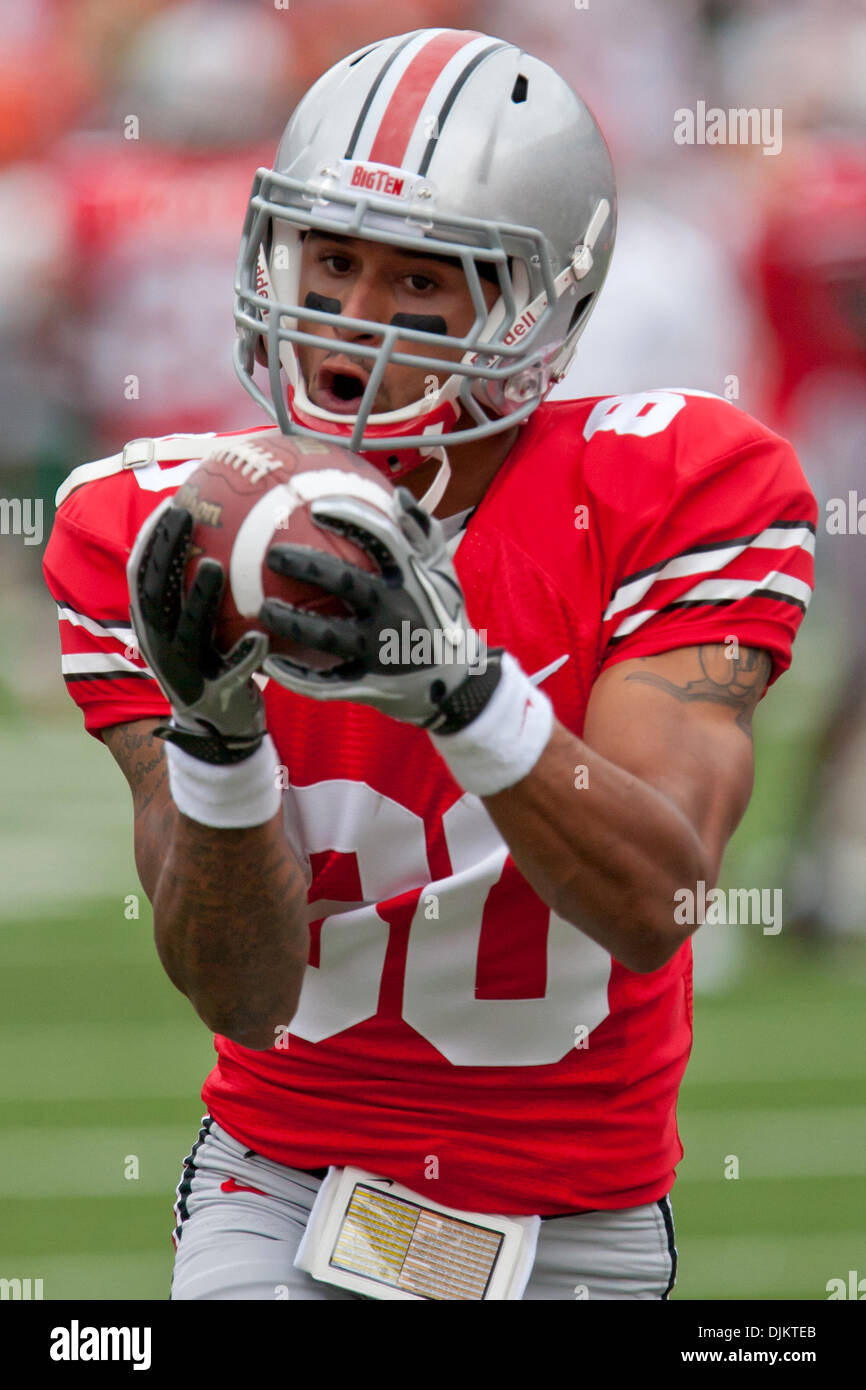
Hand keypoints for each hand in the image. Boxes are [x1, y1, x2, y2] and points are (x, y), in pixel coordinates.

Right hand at [127, 498, 268, 762]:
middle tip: (186, 516)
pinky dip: (244, 655)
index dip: (152, 541)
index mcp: (156, 627)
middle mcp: (163, 647)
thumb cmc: (217, 666)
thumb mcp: (203, 629)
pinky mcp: (214, 696)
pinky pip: (231, 673)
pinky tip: (262, 636)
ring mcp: (186, 673)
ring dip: (200, 598)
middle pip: (157, 594)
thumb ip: (205, 591)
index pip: (144, 577)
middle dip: (167, 553)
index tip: (171, 505)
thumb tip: (234, 535)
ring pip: (188, 631)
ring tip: (216, 566)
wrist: (220, 734)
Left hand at [259, 488, 502, 730]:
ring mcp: (382, 652)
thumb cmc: (445, 620)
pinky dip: (297, 676)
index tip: (317, 508)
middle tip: (273, 554)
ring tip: (263, 609)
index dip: (350, 518)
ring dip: (291, 622)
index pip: (383, 539)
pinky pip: (327, 682)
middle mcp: (398, 613)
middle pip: (345, 583)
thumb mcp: (445, 576)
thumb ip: (425, 535)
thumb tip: (400, 496)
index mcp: (415, 581)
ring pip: (327, 635)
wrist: (460, 686)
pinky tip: (269, 663)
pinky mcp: (370, 685)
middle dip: (306, 565)